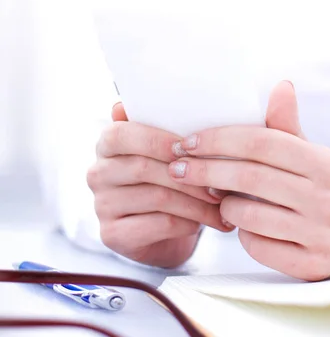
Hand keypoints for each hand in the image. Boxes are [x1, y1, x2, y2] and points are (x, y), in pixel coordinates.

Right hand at [87, 103, 232, 267]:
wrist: (164, 231)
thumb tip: (159, 102)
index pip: (123, 134)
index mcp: (108, 142)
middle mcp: (98, 172)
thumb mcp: (169, 149)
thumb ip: (167, 125)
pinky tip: (208, 219)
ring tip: (223, 202)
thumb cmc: (171, 177)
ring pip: (157, 197)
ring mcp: (102, 205)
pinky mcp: (112, 234)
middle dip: (189, 173)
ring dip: (197, 200)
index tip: (191, 145)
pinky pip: (159, 223)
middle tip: (221, 178)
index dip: (157, 140)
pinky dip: (190, 221)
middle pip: (143, 167)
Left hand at [168, 82, 329, 280]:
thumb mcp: (315, 154)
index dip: (221, 140)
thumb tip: (280, 85)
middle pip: (250, 178)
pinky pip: (257, 246)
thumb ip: (289, 125)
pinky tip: (245, 224)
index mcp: (324, 163)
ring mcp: (319, 235)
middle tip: (177, 167)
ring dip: (223, 204)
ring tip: (219, 197)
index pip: (262, 143)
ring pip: (248, 215)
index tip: (189, 141)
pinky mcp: (309, 266)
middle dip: (205, 170)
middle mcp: (324, 198)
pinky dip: (242, 232)